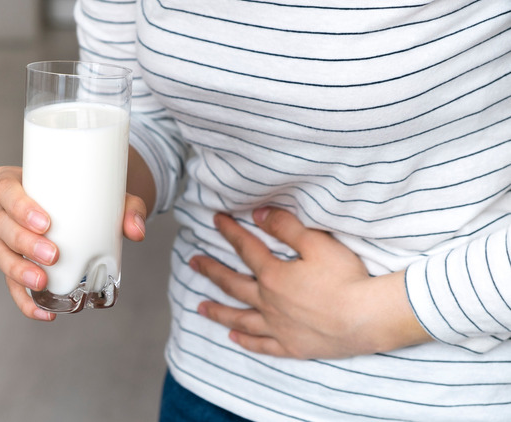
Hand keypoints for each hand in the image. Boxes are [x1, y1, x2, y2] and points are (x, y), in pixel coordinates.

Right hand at [0, 166, 147, 320]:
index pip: (4, 189)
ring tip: (43, 282)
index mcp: (11, 184)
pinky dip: (25, 300)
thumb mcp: (105, 194)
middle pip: (0, 225)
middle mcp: (0, 210)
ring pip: (0, 255)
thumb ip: (127, 208)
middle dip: (23, 243)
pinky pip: (10, 283)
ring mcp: (3, 239)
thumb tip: (137, 231)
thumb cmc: (84, 194)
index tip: (45, 222)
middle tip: (53, 255)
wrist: (83, 207)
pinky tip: (43, 312)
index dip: (19, 206)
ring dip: (19, 271)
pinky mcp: (11, 264)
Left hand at [190, 208, 430, 358]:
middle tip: (193, 263)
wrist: (367, 318)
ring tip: (200, 307)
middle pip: (233, 285)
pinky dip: (246, 341)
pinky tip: (234, 338)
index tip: (214, 220)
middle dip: (211, 271)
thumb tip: (258, 215)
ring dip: (218, 312)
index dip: (229, 232)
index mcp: (273, 276)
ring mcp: (278, 327)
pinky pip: (263, 345)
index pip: (245, 249)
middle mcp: (269, 302)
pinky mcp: (292, 346)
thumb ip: (286, 227)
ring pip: (240, 319)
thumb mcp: (317, 243)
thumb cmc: (346, 278)